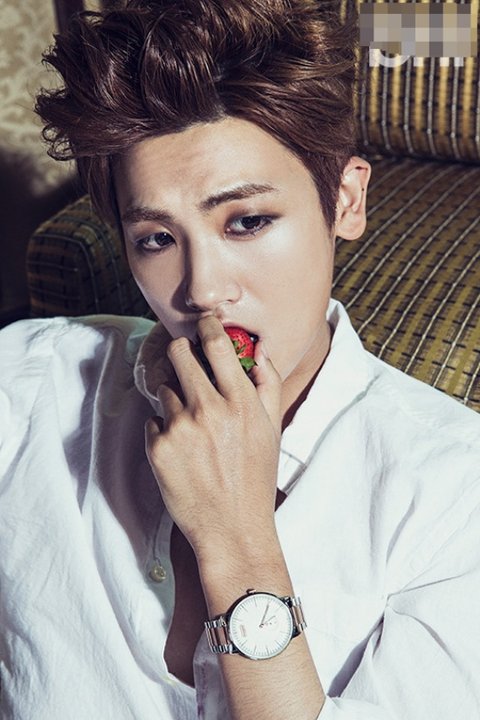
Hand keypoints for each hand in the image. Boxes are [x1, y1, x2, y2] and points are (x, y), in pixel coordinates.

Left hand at [145, 316, 281, 561]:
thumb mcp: (272, 429)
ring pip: (164, 388)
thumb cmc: (255, 478)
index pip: (216, 344)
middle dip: (180, 352)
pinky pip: (153, 420)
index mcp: (240, 401)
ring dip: (174, 397)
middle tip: (185, 361)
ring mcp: (179, 427)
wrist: (232, 528)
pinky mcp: (157, 447)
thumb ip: (267, 384)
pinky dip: (163, 428)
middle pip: (178, 353)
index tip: (203, 325)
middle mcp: (208, 408)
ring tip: (192, 426)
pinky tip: (182, 450)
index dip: (207, 327)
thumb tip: (259, 350)